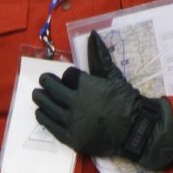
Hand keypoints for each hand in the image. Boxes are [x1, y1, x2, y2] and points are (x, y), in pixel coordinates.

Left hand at [30, 33, 172, 172]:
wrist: (134, 131)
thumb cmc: (126, 102)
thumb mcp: (114, 77)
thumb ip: (100, 57)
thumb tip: (93, 35)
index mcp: (86, 86)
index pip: (68, 76)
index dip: (68, 75)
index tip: (68, 77)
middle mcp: (75, 103)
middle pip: (52, 89)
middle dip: (46, 82)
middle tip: (43, 80)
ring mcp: (71, 122)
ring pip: (47, 106)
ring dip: (40, 98)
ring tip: (37, 94)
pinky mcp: (70, 138)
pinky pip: (49, 125)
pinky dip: (43, 116)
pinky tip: (40, 112)